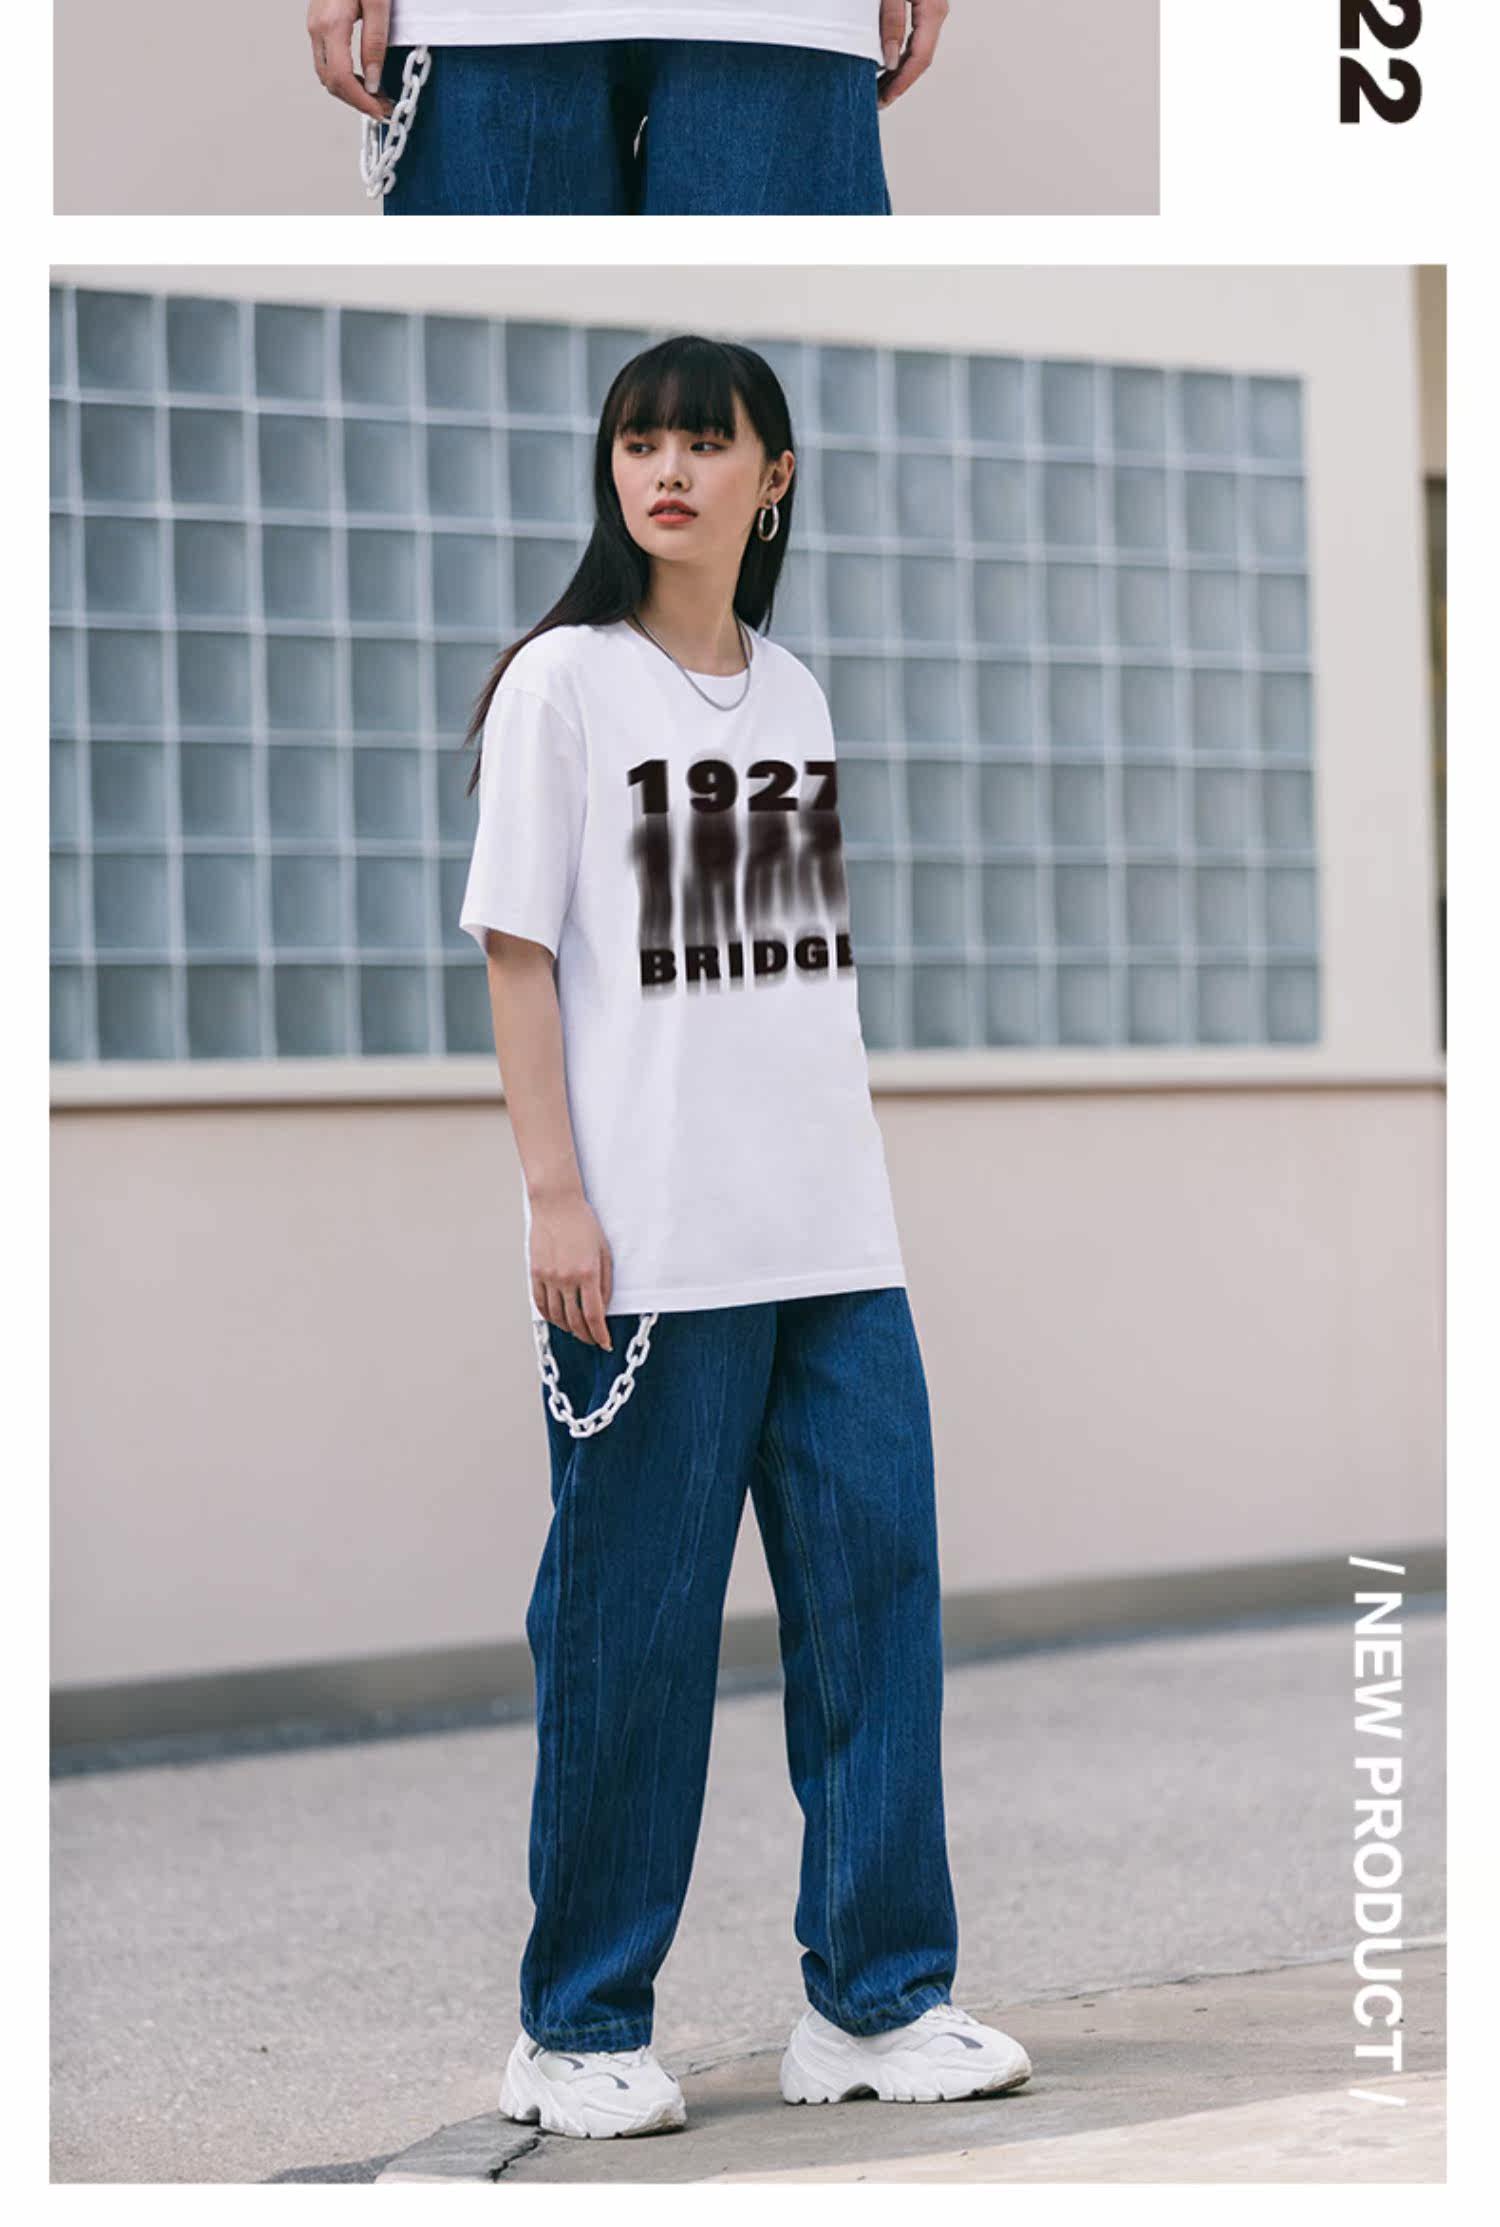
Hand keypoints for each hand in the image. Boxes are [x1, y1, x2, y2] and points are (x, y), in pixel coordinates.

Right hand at [307, 1, 393, 120]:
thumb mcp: (379, 3)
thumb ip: (375, 43)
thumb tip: (374, 81)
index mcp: (331, 25)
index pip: (342, 80)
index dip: (361, 102)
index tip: (380, 111)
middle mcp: (317, 28)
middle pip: (331, 82)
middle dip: (356, 101)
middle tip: (382, 108)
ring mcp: (314, 25)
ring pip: (326, 73)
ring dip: (349, 90)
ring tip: (376, 96)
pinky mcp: (318, 22)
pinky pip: (326, 59)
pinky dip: (344, 76)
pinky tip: (363, 77)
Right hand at [530, 1190, 614, 1350]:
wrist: (557, 1205)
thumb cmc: (584, 1224)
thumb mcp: (604, 1252)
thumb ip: (605, 1283)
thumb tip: (603, 1308)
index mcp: (587, 1273)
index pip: (594, 1315)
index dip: (600, 1334)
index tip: (605, 1343)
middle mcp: (566, 1278)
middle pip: (575, 1320)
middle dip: (586, 1335)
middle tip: (593, 1340)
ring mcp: (548, 1276)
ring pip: (556, 1315)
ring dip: (568, 1328)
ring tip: (576, 1331)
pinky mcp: (535, 1272)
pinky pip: (540, 1303)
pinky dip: (549, 1316)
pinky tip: (557, 1319)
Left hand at [878, 0, 948, 108]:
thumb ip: (891, 22)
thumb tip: (891, 60)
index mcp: (932, 9)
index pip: (920, 58)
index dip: (902, 82)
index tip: (885, 98)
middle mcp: (936, 11)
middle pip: (920, 59)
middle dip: (899, 83)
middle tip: (879, 100)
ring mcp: (932, 9)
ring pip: (918, 50)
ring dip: (899, 71)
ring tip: (880, 87)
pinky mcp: (924, 6)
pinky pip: (915, 38)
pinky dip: (901, 55)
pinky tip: (887, 64)